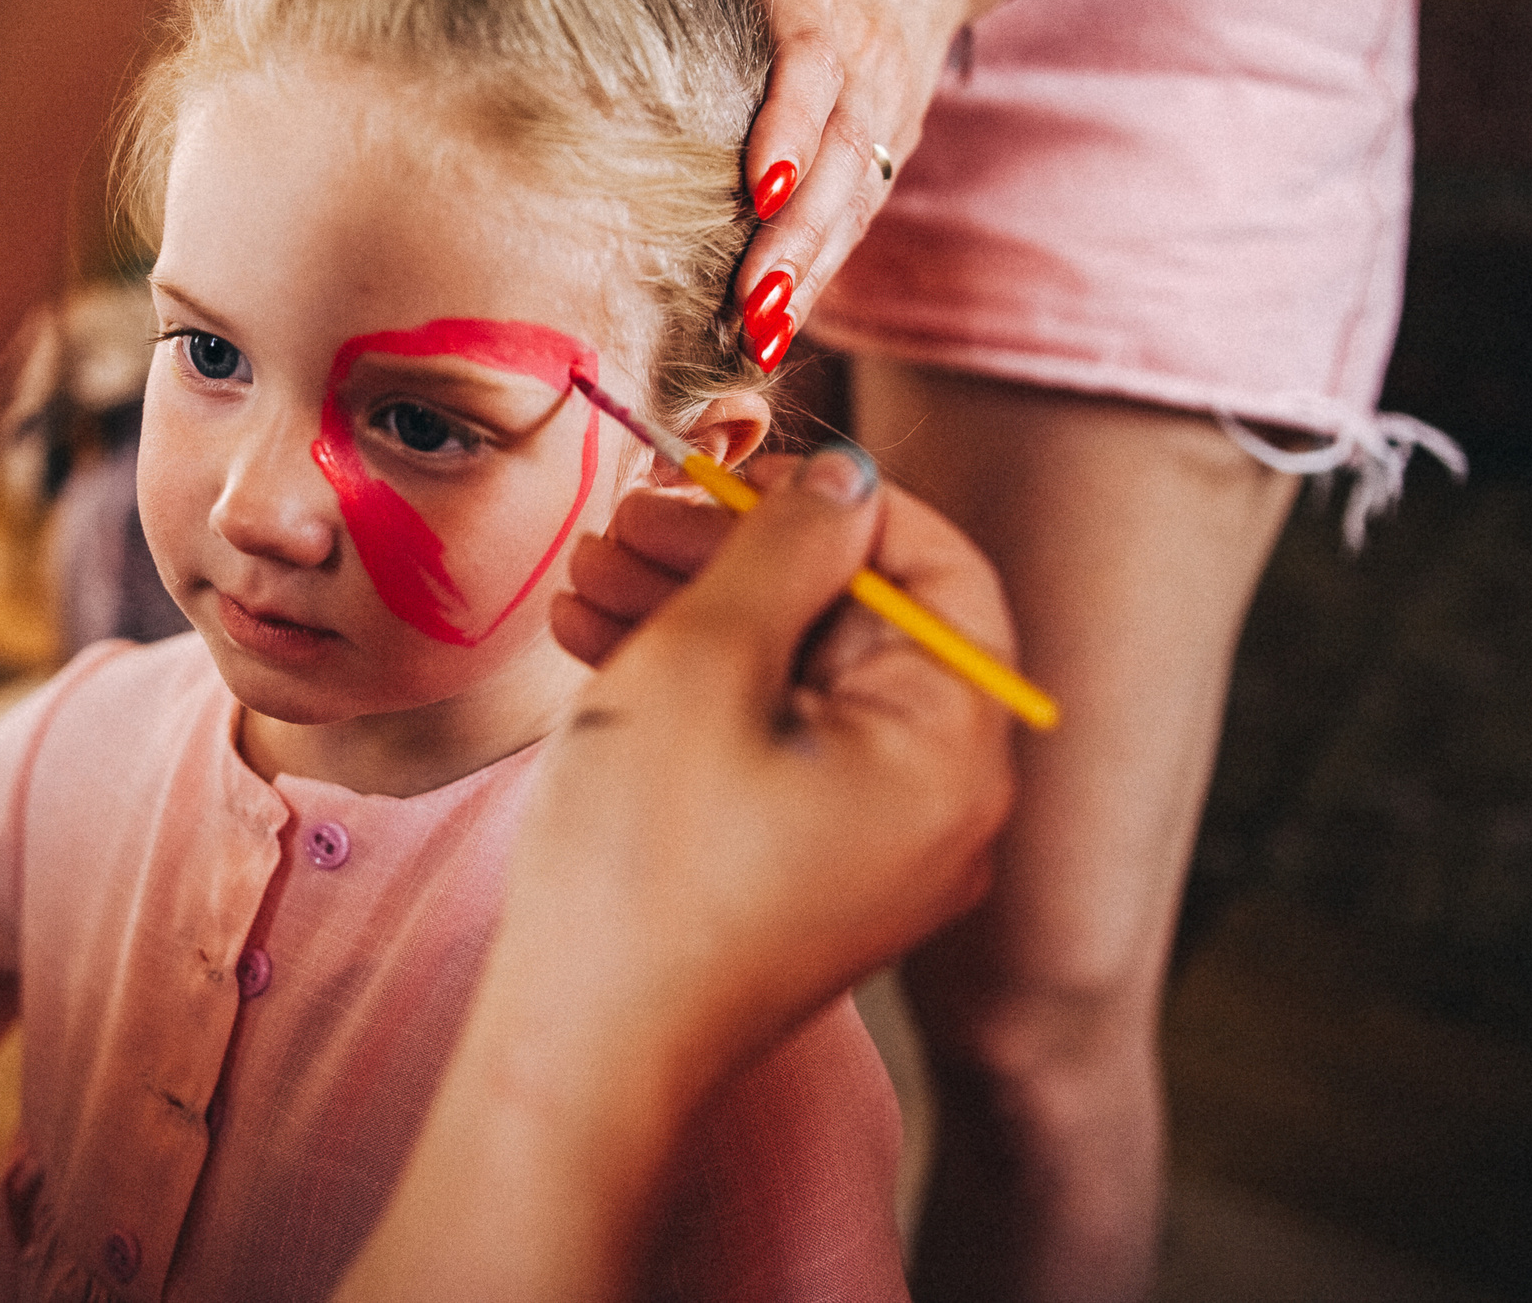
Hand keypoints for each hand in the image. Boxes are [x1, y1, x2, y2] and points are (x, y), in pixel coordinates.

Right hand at [539, 451, 1016, 1072]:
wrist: (577, 1056)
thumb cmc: (644, 864)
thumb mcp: (706, 660)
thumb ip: (783, 546)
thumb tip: (843, 475)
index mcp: (954, 748)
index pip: (939, 567)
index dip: (834, 500)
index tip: (727, 475)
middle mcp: (941, 803)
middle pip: (859, 622)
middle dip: (737, 556)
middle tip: (628, 521)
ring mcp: (875, 846)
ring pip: (798, 679)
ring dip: (696, 611)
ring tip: (588, 575)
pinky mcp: (807, 873)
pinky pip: (771, 746)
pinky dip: (695, 687)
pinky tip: (597, 639)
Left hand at [711, 0, 1004, 367]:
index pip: (811, 68)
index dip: (789, 129)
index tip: (762, 190)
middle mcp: (860, 59)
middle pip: (838, 156)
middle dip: (798, 237)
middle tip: (753, 305)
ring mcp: (882, 109)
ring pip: (852, 199)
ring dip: (810, 270)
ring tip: (763, 335)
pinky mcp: (890, 147)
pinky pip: (856, 215)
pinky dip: (822, 270)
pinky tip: (780, 326)